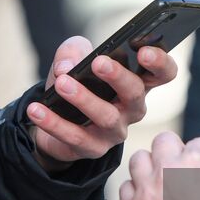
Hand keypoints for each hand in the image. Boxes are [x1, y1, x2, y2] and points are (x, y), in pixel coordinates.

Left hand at [26, 36, 177, 169]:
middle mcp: (132, 108)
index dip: (160, 62)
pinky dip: (53, 122)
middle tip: (98, 63)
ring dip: (83, 98)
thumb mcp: (74, 59)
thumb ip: (73, 52)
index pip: (163, 73)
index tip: (144, 51)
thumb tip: (67, 67)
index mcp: (137, 82)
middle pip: (135, 93)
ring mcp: (114, 131)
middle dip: (119, 77)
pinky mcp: (93, 148)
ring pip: (106, 116)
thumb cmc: (77, 82)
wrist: (56, 119)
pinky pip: (75, 137)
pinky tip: (36, 109)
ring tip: (61, 83)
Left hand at [119, 132, 199, 199]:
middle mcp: (169, 168)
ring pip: (138, 159)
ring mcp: (148, 188)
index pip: (197, 143)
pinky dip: (134, 193)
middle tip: (175, 166)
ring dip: (148, 168)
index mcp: (198, 162)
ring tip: (155, 180)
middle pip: (163, 141)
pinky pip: (125, 188)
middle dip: (170, 151)